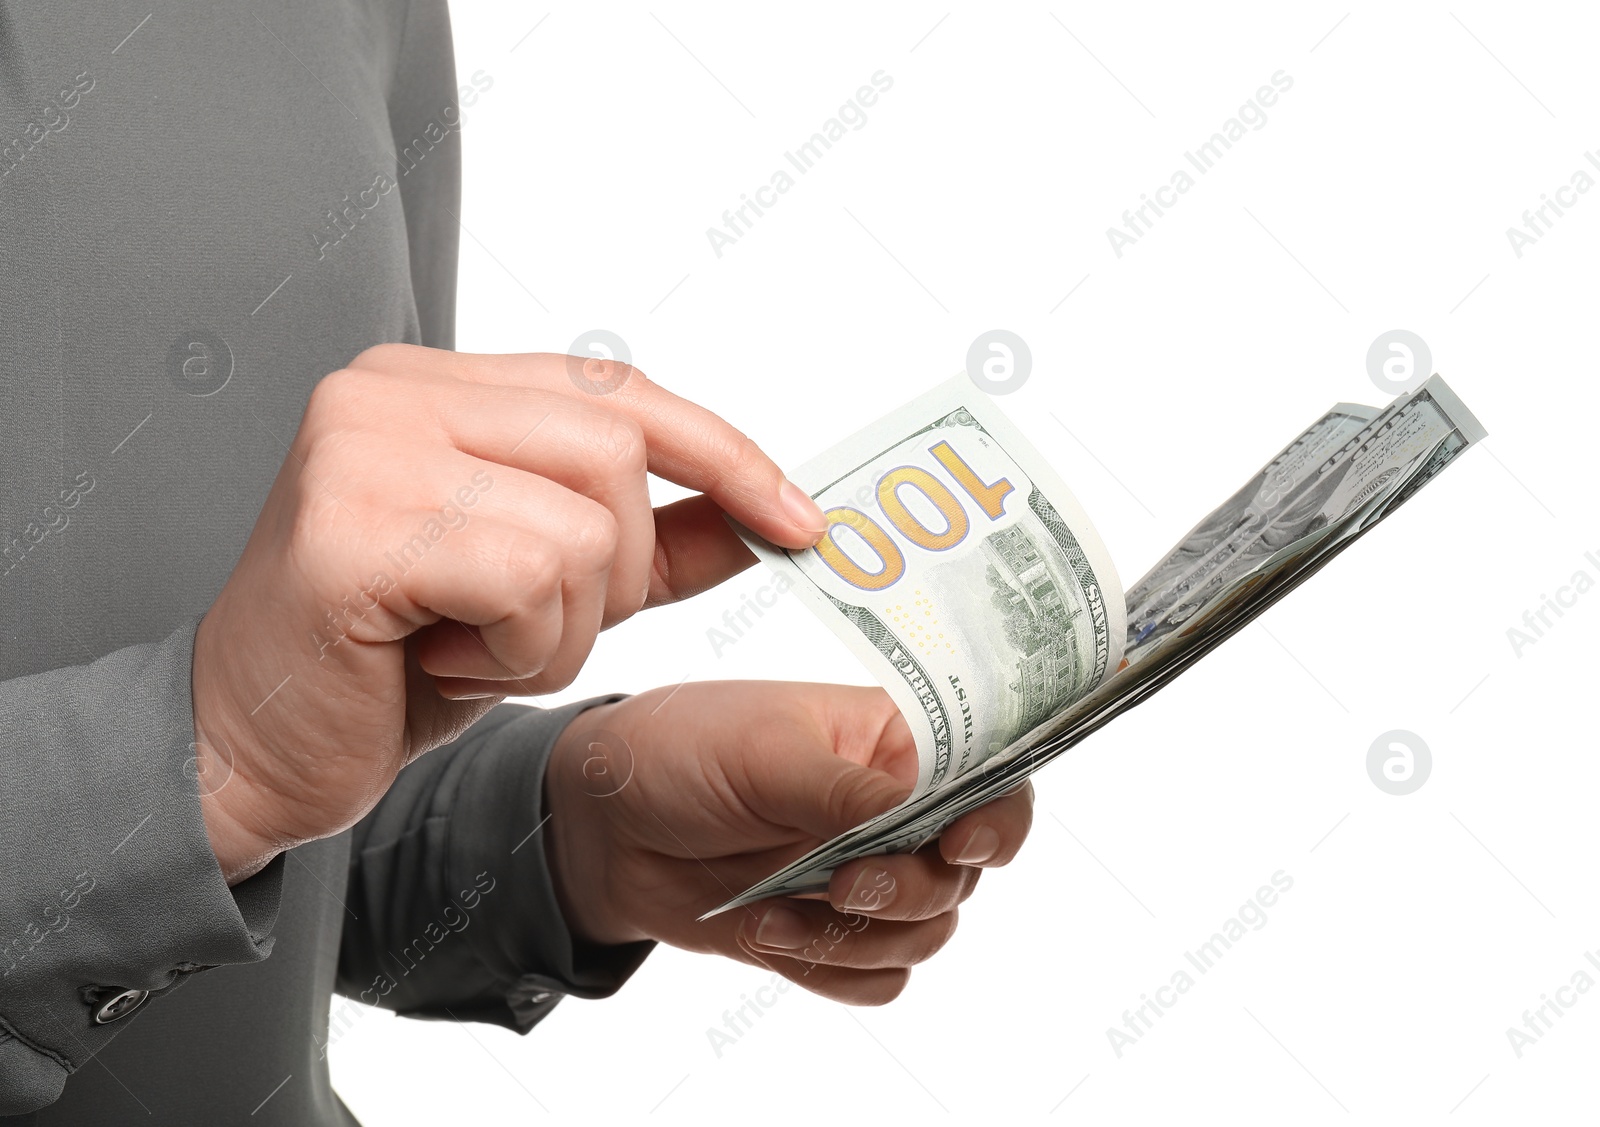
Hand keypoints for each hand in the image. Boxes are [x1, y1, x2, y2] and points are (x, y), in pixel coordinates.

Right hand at [191, 345, 828, 882]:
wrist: (251, 748)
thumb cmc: (390, 664)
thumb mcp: (546, 593)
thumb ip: (650, 544)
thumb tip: (764, 518)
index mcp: (432, 385)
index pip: (618, 390)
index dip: (723, 455)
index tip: (799, 520)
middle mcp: (389, 391)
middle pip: (616, 452)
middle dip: (617, 573)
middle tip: (530, 629)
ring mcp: (363, 447)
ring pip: (584, 526)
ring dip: (561, 628)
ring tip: (474, 651)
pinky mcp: (350, 526)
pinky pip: (528, 578)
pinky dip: (517, 652)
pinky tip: (441, 665)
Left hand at [544, 681, 1034, 1003]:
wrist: (601, 823)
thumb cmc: (679, 750)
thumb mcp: (761, 752)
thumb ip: (844, 790)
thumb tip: (920, 814)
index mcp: (894, 742)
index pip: (989, 777)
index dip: (997, 818)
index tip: (963, 844)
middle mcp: (892, 810)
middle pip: (961, 874)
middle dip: (910, 889)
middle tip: (845, 883)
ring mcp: (860, 875)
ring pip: (925, 934)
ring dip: (863, 937)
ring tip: (783, 910)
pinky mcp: (824, 932)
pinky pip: (874, 979)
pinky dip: (831, 970)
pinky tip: (770, 934)